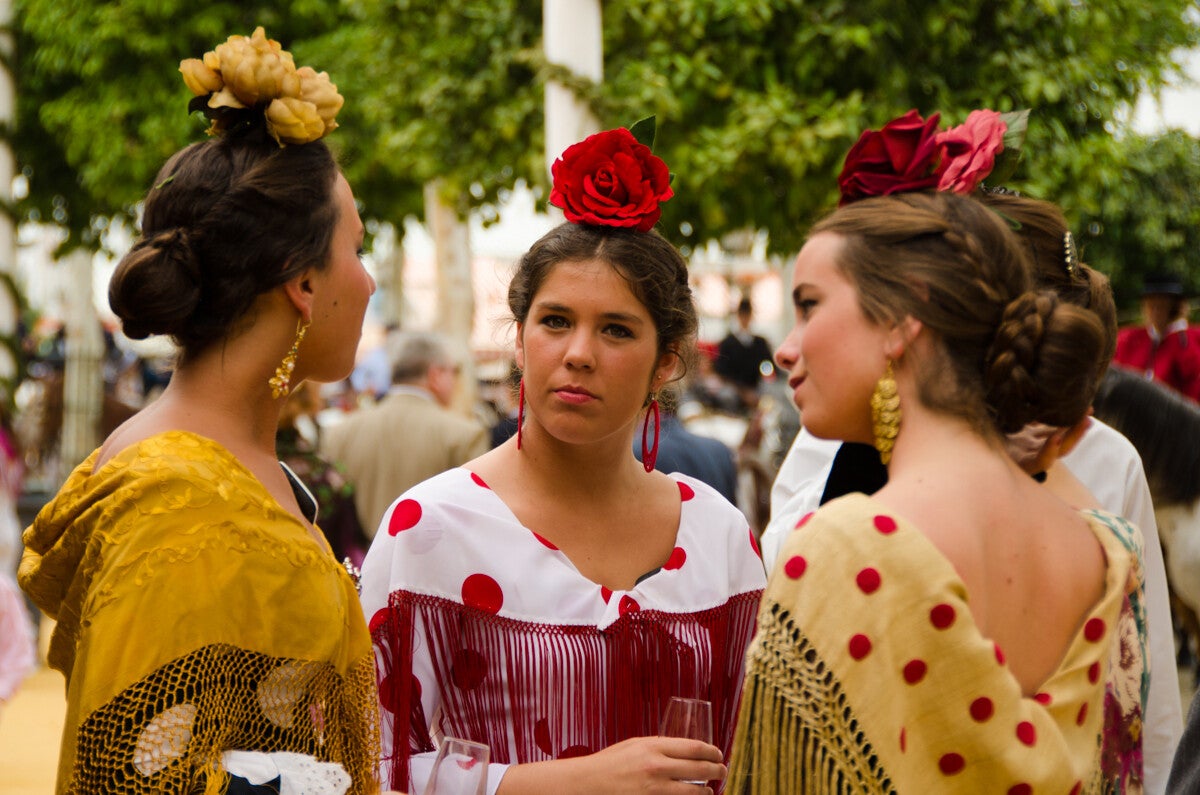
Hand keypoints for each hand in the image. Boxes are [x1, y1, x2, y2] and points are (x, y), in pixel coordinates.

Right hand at [495, 735, 725, 793]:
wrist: (586, 784)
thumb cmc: (609, 764)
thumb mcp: (634, 746)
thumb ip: (657, 747)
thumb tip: (681, 751)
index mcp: (653, 747)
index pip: (694, 747)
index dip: (712, 751)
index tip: (718, 754)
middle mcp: (656, 767)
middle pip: (699, 769)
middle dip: (717, 771)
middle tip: (723, 771)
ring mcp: (654, 790)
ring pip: (694, 792)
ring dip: (707, 792)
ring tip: (711, 791)